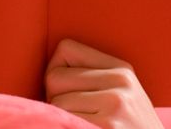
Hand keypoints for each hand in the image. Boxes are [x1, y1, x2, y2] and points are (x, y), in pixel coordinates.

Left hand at [44, 38, 163, 128]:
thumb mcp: (122, 97)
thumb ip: (92, 78)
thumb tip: (48, 73)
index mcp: (122, 70)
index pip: (66, 49)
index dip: (58, 71)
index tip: (70, 91)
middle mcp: (121, 82)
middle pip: (55, 77)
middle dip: (55, 98)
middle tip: (75, 114)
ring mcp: (116, 104)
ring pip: (56, 103)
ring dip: (62, 118)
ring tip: (83, 124)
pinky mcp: (107, 126)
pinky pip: (63, 120)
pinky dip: (67, 126)